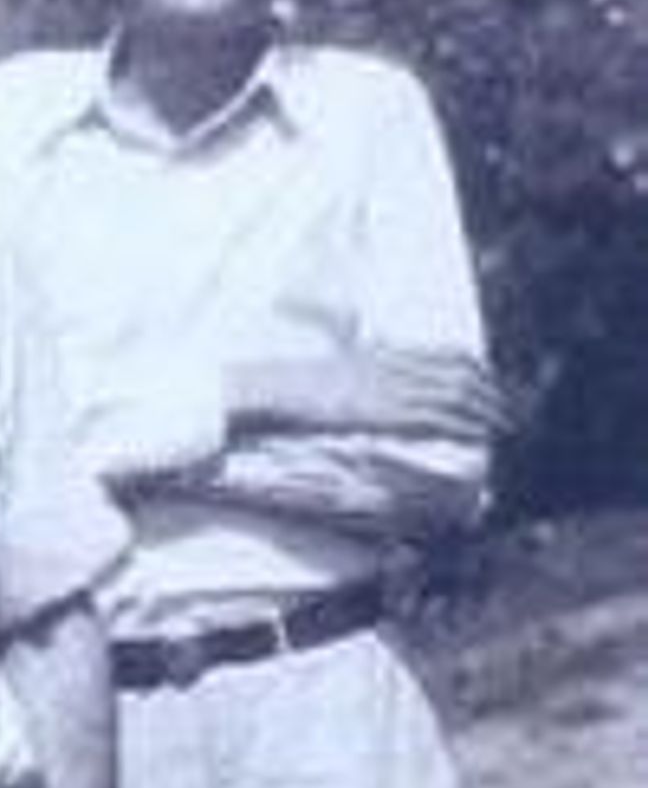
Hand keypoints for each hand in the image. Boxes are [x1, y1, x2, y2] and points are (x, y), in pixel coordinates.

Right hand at [231, 348, 505, 442]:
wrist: (274, 389)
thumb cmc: (293, 386)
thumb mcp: (332, 371)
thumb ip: (358, 376)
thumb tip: (365, 388)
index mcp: (384, 354)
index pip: (445, 354)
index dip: (476, 368)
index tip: (493, 381)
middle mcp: (395, 367)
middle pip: (459, 374)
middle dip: (492, 391)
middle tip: (512, 409)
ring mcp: (391, 389)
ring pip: (456, 395)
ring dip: (487, 410)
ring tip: (506, 425)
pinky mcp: (385, 412)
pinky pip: (436, 416)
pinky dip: (463, 423)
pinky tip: (479, 433)